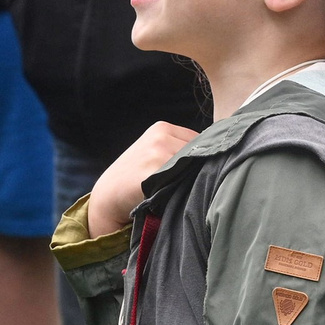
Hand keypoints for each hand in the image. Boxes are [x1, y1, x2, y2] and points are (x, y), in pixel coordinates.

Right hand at [86, 121, 201, 236]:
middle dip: (200, 168)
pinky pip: (183, 181)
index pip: (202, 140)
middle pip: (201, 153)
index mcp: (162, 128)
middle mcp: (161, 136)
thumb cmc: (135, 178)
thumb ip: (179, 149)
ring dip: (194, 180)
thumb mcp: (155, 153)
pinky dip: (183, 190)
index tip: (197, 171)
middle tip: (192, 184)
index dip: (203, 158)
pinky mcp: (154, 172)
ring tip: (182, 191)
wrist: (108, 197)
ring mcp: (157, 153)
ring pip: (194, 167)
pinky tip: (175, 196)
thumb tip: (217, 156)